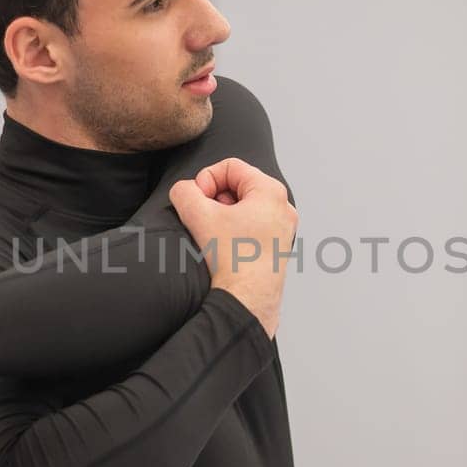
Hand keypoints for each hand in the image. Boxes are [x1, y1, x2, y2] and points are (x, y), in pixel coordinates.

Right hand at [167, 157, 296, 337]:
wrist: (248, 300)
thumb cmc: (233, 259)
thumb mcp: (198, 216)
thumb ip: (184, 192)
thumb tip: (184, 191)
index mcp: (271, 191)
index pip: (230, 166)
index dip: (206, 179)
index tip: (197, 202)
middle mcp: (282, 207)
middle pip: (238, 185)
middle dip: (215, 198)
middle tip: (204, 219)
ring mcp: (282, 228)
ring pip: (243, 207)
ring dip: (222, 215)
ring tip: (213, 234)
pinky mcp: (277, 247)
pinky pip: (251, 225)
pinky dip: (233, 230)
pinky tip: (224, 246)